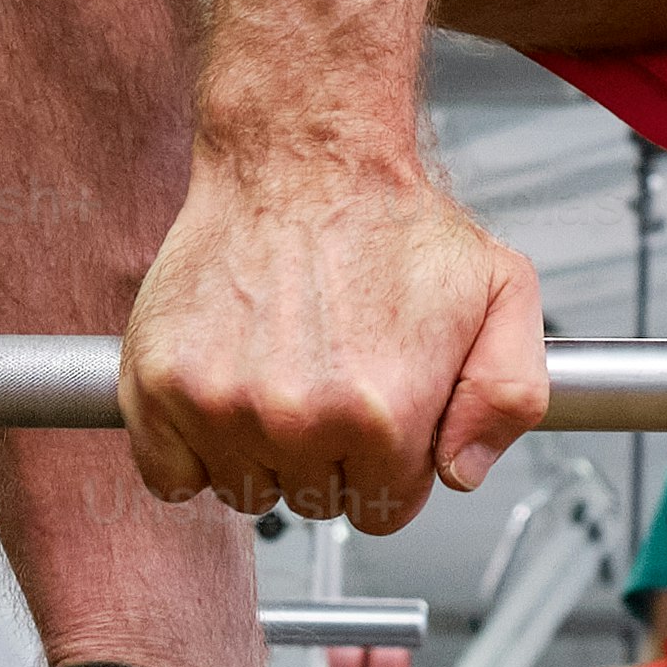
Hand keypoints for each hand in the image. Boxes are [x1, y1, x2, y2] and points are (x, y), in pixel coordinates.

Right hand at [120, 145, 546, 531]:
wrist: (301, 155)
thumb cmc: (393, 220)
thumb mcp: (501, 291)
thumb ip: (508, 396)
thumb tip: (462, 473)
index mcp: (383, 412)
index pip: (385, 510)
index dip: (387, 463)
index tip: (378, 414)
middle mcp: (298, 419)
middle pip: (313, 504)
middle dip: (327, 456)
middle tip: (328, 376)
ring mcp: (220, 405)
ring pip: (243, 491)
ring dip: (260, 451)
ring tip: (280, 371)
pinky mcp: (158, 383)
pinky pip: (169, 475)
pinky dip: (188, 448)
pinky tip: (225, 390)